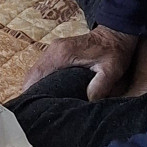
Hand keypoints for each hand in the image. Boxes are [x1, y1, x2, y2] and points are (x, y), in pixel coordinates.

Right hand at [20, 25, 136, 101]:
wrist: (115, 34)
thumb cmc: (114, 52)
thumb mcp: (111, 70)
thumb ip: (100, 86)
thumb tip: (87, 102)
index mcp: (62, 55)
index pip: (36, 75)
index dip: (31, 93)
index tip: (33, 109)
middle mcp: (53, 50)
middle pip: (32, 74)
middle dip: (31, 93)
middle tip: (37, 111)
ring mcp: (53, 50)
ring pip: (35, 71)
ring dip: (34, 87)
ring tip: (40, 106)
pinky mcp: (57, 52)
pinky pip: (42, 68)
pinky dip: (40, 81)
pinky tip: (46, 93)